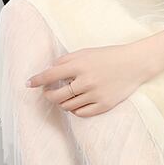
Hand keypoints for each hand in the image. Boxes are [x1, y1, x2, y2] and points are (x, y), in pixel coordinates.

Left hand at [27, 43, 151, 117]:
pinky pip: (81, 113)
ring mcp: (95, 94)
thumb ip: (66, 60)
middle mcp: (85, 81)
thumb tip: (49, 69)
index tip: (28, 84)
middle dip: (48, 95)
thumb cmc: (109, 55)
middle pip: (56, 96)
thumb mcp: (86, 52)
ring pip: (67, 106)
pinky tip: (76, 103)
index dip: (36, 80)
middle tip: (48, 93)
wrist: (135, 63)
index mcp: (79, 65)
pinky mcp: (104, 105)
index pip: (50, 75)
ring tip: (65, 96)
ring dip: (62, 102)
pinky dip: (75, 110)